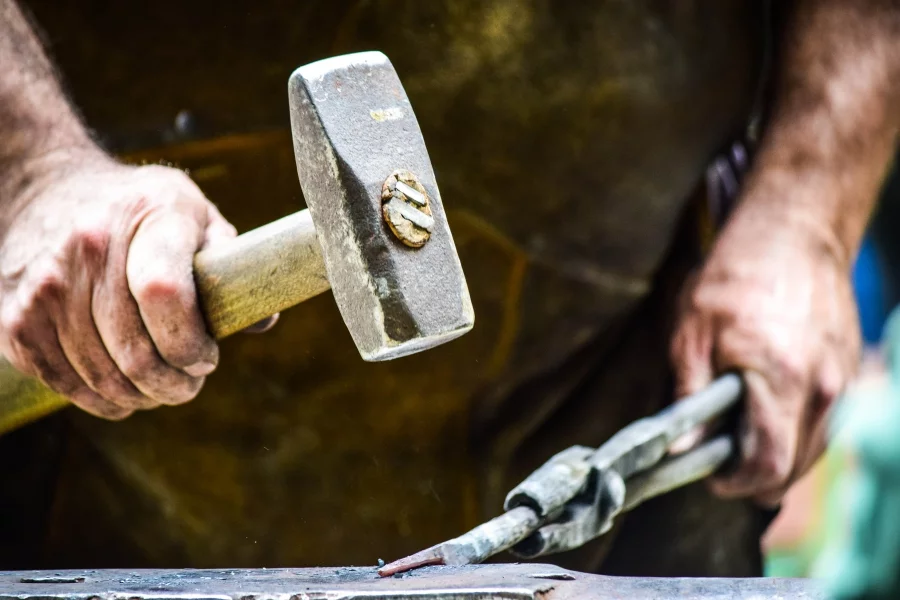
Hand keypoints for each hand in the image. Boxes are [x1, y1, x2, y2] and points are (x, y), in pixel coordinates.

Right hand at [0, 159, 269, 418]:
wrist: (49, 190)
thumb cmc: (145, 213)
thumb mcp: (198, 217)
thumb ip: (232, 266)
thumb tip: (263, 321)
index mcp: (150, 215)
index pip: (165, 295)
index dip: (190, 343)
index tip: (207, 358)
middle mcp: (90, 244)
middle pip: (135, 349)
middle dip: (174, 384)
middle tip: (190, 385)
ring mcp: (46, 281)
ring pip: (101, 374)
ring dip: (140, 397)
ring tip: (160, 389)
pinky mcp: (16, 315)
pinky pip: (64, 381)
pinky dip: (100, 400)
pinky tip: (122, 392)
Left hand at [670, 201, 860, 506]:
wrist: (792, 231)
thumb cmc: (735, 277)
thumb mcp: (692, 333)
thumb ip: (688, 396)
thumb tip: (680, 448)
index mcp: (783, 383)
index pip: (767, 465)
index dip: (735, 482)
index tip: (710, 475)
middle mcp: (824, 390)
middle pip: (794, 468)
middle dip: (754, 476)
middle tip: (720, 461)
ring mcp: (842, 381)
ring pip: (813, 449)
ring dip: (778, 456)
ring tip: (740, 436)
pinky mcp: (848, 369)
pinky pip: (825, 422)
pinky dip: (797, 432)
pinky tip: (767, 413)